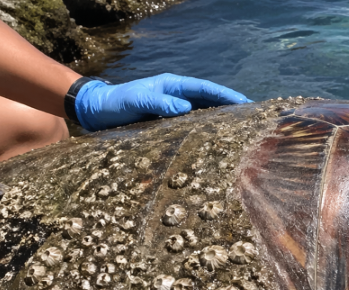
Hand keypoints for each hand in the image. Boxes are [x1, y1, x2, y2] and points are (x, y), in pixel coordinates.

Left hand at [73, 73, 250, 131]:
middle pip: (208, 101)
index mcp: (171, 86)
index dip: (225, 95)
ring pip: (201, 115)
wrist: (96, 113)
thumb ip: (158, 104)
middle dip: (229, 108)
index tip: (245, 102)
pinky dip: (204, 133)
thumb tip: (185, 108)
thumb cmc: (114, 104)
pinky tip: (214, 144)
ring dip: (219, 122)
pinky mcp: (166, 124)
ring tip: (240, 133)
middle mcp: (175, 96)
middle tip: (252, 118)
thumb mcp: (134, 101)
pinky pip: (190, 127)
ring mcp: (171, 110)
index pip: (204, 89)